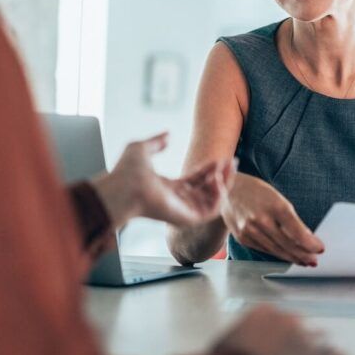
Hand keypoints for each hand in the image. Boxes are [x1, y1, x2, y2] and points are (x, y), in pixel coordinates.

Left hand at [90, 133, 233, 227]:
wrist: (122, 187)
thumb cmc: (126, 171)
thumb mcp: (142, 148)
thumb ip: (156, 142)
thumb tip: (167, 135)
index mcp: (169, 188)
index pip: (197, 180)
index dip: (211, 168)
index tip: (223, 157)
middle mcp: (178, 201)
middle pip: (208, 191)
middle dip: (223, 176)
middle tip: (232, 161)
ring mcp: (183, 211)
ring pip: (213, 201)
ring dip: (223, 184)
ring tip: (224, 168)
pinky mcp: (187, 219)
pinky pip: (212, 211)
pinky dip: (219, 196)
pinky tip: (217, 179)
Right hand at [217, 305, 343, 354]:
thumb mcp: (230, 341)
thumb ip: (245, 333)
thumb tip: (250, 342)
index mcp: (264, 312)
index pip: (281, 317)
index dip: (281, 334)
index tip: (279, 345)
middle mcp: (288, 319)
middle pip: (302, 326)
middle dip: (298, 342)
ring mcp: (305, 338)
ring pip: (320, 339)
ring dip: (315, 352)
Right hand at [221, 175, 323, 265]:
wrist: (228, 191)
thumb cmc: (257, 192)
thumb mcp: (277, 198)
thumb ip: (290, 217)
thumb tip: (306, 237)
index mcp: (274, 206)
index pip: (296, 230)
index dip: (310, 243)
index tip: (320, 249)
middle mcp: (261, 219)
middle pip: (287, 244)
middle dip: (303, 254)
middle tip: (314, 260)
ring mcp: (250, 230)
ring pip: (276, 250)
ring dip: (292, 258)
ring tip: (304, 262)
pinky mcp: (243, 238)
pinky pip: (264, 250)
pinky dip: (277, 254)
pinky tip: (286, 256)